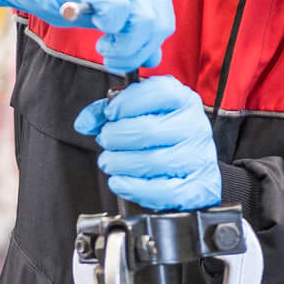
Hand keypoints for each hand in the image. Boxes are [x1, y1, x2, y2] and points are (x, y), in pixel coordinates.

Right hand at [0, 0, 173, 71]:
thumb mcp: (109, 9)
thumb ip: (133, 31)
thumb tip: (153, 59)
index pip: (164, 22)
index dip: (145, 47)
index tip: (121, 53)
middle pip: (158, 25)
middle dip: (134, 52)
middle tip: (110, 56)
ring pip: (144, 22)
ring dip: (122, 46)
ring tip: (102, 45)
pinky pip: (116, 11)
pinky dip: (107, 26)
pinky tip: (92, 22)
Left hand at [74, 77, 221, 210]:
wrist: (194, 168)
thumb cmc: (164, 137)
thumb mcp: (140, 113)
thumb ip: (109, 112)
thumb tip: (85, 122)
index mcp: (183, 100)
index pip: (158, 92)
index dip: (126, 103)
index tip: (110, 114)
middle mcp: (195, 126)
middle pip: (148, 130)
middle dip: (115, 137)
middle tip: (105, 141)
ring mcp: (199, 158)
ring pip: (153, 162)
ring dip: (120, 164)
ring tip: (110, 162)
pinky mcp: (198, 188)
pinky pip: (163, 191)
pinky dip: (134, 188)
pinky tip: (120, 182)